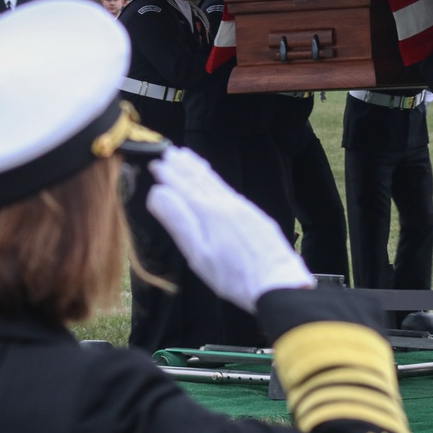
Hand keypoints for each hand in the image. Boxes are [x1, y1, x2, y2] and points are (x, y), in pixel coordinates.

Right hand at [147, 147, 314, 312]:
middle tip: (170, 151)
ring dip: (200, 169)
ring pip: (217, 182)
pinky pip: (230, 190)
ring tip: (189, 158)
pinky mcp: (256, 216)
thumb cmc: (233, 275)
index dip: (168, 174)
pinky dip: (217, 181)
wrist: (277, 281)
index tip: (155, 161)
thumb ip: (178, 221)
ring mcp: (244, 209)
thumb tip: (157, 193)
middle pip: (201, 180)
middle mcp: (227, 204)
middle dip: (184, 166)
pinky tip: (216, 183)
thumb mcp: (198, 254)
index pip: (184, 187)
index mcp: (209, 212)